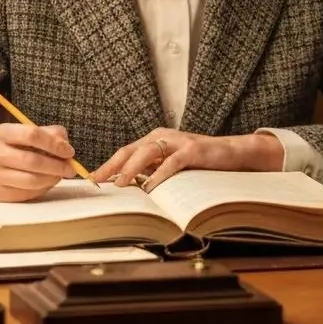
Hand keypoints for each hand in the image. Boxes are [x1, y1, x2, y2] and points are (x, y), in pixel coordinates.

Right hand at [0, 123, 76, 201]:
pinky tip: (47, 182)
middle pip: (32, 161)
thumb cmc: (13, 147)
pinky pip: (27, 194)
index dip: (54, 144)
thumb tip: (65, 146)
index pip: (32, 135)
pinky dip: (43, 189)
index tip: (69, 152)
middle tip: (71, 169)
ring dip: (52, 179)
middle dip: (56, 166)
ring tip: (60, 175)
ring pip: (30, 181)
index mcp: (2, 133)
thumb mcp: (27, 133)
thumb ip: (50, 134)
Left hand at [91, 128, 283, 192]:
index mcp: (153, 140)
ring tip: (119, 184)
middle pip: (129, 150)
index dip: (107, 166)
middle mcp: (161, 137)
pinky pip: (171, 162)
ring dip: (130, 169)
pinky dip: (159, 174)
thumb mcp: (169, 165)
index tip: (92, 180)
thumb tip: (126, 186)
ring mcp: (177, 142)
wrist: (231, 153)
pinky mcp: (192, 150)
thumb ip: (151, 171)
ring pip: (146, 153)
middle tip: (96, 182)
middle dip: (110, 166)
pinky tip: (150, 186)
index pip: (124, 152)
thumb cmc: (198, 162)